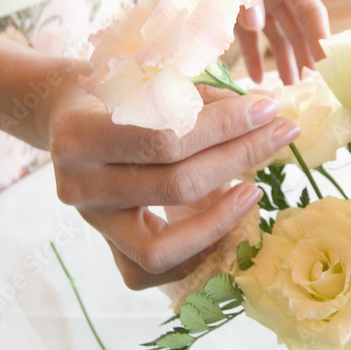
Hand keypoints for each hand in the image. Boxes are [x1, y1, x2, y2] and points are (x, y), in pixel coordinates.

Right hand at [44, 68, 298, 287]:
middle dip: (238, 158)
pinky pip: (155, 271)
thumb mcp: (150, 78)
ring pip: (163, 246)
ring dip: (221, 220)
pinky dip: (197, 252)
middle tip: (280, 134)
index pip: (166, 138)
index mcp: (79, 135)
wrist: (71, 115)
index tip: (268, 109)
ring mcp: (92, 224)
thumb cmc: (119, 91)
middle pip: (174, 186)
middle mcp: (78, 186)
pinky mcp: (107, 248)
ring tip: (255, 189)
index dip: (224, 126)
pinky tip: (229, 220)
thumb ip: (203, 97)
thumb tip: (266, 108)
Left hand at [156, 0, 330, 83]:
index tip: (327, 63)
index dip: (318, 34)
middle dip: (304, 53)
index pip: (308, 5)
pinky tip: (253, 75)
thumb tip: (257, 24)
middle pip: (294, 23)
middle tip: (312, 86)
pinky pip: (244, 30)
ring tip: (287, 87)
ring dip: (281, 57)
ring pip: (273, 31)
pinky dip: (250, 52)